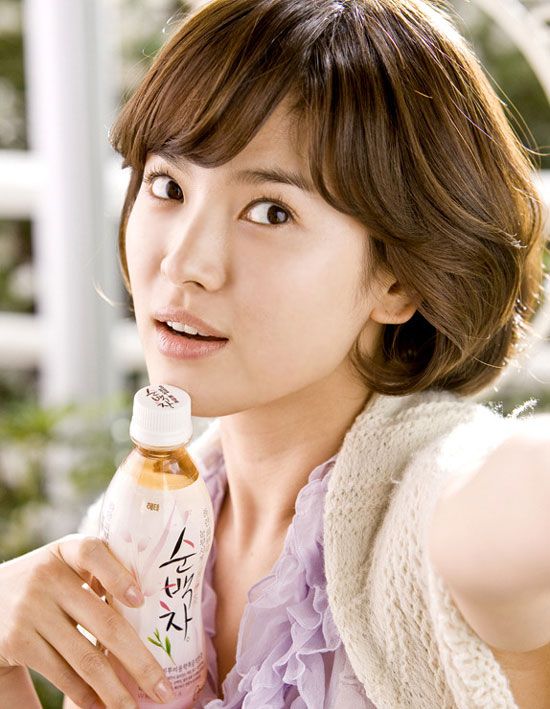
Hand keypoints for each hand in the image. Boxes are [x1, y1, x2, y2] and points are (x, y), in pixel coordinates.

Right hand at [0, 534, 175, 707]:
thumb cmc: (42, 584)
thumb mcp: (62, 566)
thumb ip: (96, 575)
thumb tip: (145, 601)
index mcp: (66, 552)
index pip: (93, 552)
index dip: (118, 575)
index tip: (141, 600)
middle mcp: (49, 578)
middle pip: (105, 622)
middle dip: (139, 661)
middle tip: (162, 690)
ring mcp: (32, 611)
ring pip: (86, 658)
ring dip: (114, 690)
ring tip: (133, 708)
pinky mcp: (18, 641)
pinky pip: (61, 673)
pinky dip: (85, 694)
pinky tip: (101, 705)